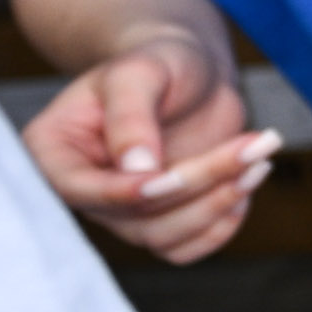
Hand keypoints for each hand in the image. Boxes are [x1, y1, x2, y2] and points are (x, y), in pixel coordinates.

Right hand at [19, 31, 278, 264]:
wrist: (192, 72)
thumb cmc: (160, 62)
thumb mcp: (140, 72)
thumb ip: (131, 115)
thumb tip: (136, 169)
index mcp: (52, 152)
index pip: (78, 188)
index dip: (126, 192)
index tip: (174, 178)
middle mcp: (82, 190)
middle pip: (133, 214)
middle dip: (198, 183)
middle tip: (254, 145)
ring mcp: (121, 212)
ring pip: (164, 237)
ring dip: (218, 204)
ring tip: (259, 156)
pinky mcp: (158, 223)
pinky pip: (185, 249)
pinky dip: (221, 223)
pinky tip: (246, 180)